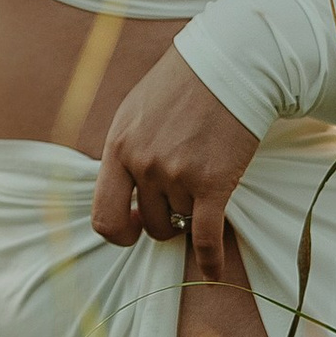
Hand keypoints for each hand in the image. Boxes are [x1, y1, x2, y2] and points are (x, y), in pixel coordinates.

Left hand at [92, 51, 258, 278]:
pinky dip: (210, 259)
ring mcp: (177, 175)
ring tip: (205, 181)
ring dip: (192, 212)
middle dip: (161, 226)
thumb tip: (125, 188)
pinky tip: (214, 272)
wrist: (232, 63)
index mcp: (118, 146)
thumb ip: (126, 149)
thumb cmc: (185, 83)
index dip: (119, 231)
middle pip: (147, 224)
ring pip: (180, 221)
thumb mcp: (136, 110)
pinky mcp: (214, 183)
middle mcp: (143, 164)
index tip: (136, 225)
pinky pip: (206, 237)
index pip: (103, 213)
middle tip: (177, 212)